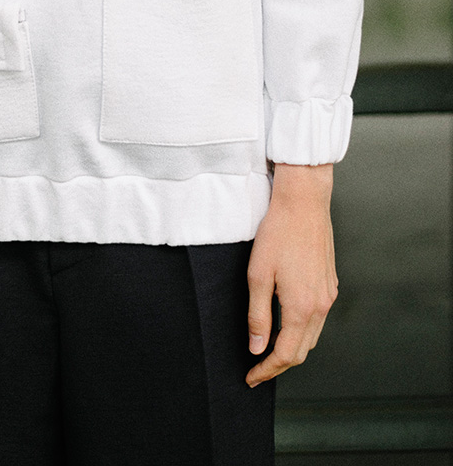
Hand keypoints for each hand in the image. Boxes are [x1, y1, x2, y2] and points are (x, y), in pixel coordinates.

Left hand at [246, 162, 337, 387]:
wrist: (303, 203)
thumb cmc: (278, 234)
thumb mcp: (258, 275)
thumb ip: (258, 316)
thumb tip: (257, 348)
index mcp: (302, 308)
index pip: (285, 354)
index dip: (267, 370)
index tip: (251, 377)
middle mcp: (321, 306)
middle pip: (302, 351)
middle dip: (279, 364)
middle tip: (257, 369)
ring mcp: (328, 294)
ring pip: (312, 336)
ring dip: (292, 349)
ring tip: (269, 351)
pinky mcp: (330, 283)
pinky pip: (318, 319)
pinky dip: (303, 330)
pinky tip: (288, 324)